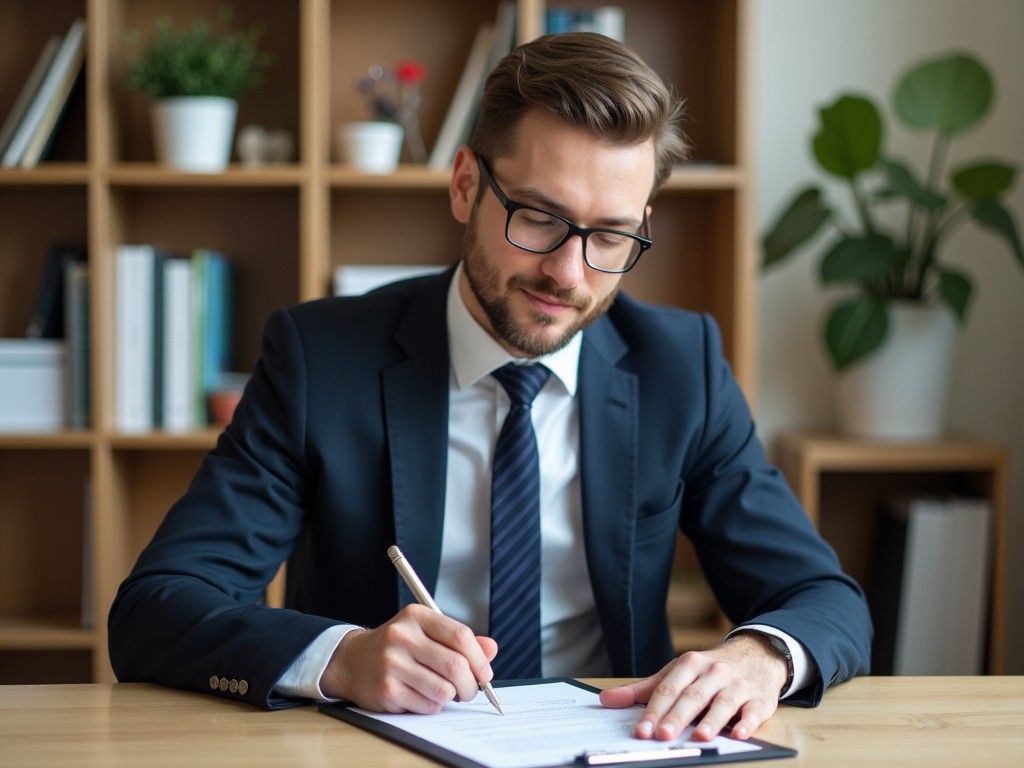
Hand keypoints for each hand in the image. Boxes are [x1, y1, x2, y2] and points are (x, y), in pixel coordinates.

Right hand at [319, 604, 496, 712]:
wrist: (353, 661)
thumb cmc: (397, 647)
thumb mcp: (425, 632)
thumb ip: (458, 640)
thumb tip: (491, 649)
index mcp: (416, 616)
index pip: (460, 635)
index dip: (480, 658)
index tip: (485, 673)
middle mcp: (402, 637)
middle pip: (456, 666)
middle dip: (471, 684)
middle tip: (470, 690)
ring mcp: (392, 664)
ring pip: (444, 690)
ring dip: (453, 697)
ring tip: (446, 692)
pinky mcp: (387, 690)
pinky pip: (428, 706)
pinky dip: (433, 706)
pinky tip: (423, 696)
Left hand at [599, 633, 786, 741]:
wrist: (756, 654)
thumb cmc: (708, 670)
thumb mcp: (676, 673)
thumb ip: (642, 689)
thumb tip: (606, 700)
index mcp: (690, 664)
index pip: (668, 689)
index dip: (653, 710)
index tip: (641, 731)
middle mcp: (714, 672)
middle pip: (692, 696)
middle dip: (677, 716)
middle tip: (663, 735)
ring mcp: (738, 685)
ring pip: (723, 703)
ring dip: (713, 720)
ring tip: (700, 736)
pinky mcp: (760, 699)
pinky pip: (753, 711)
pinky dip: (747, 723)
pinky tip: (739, 734)